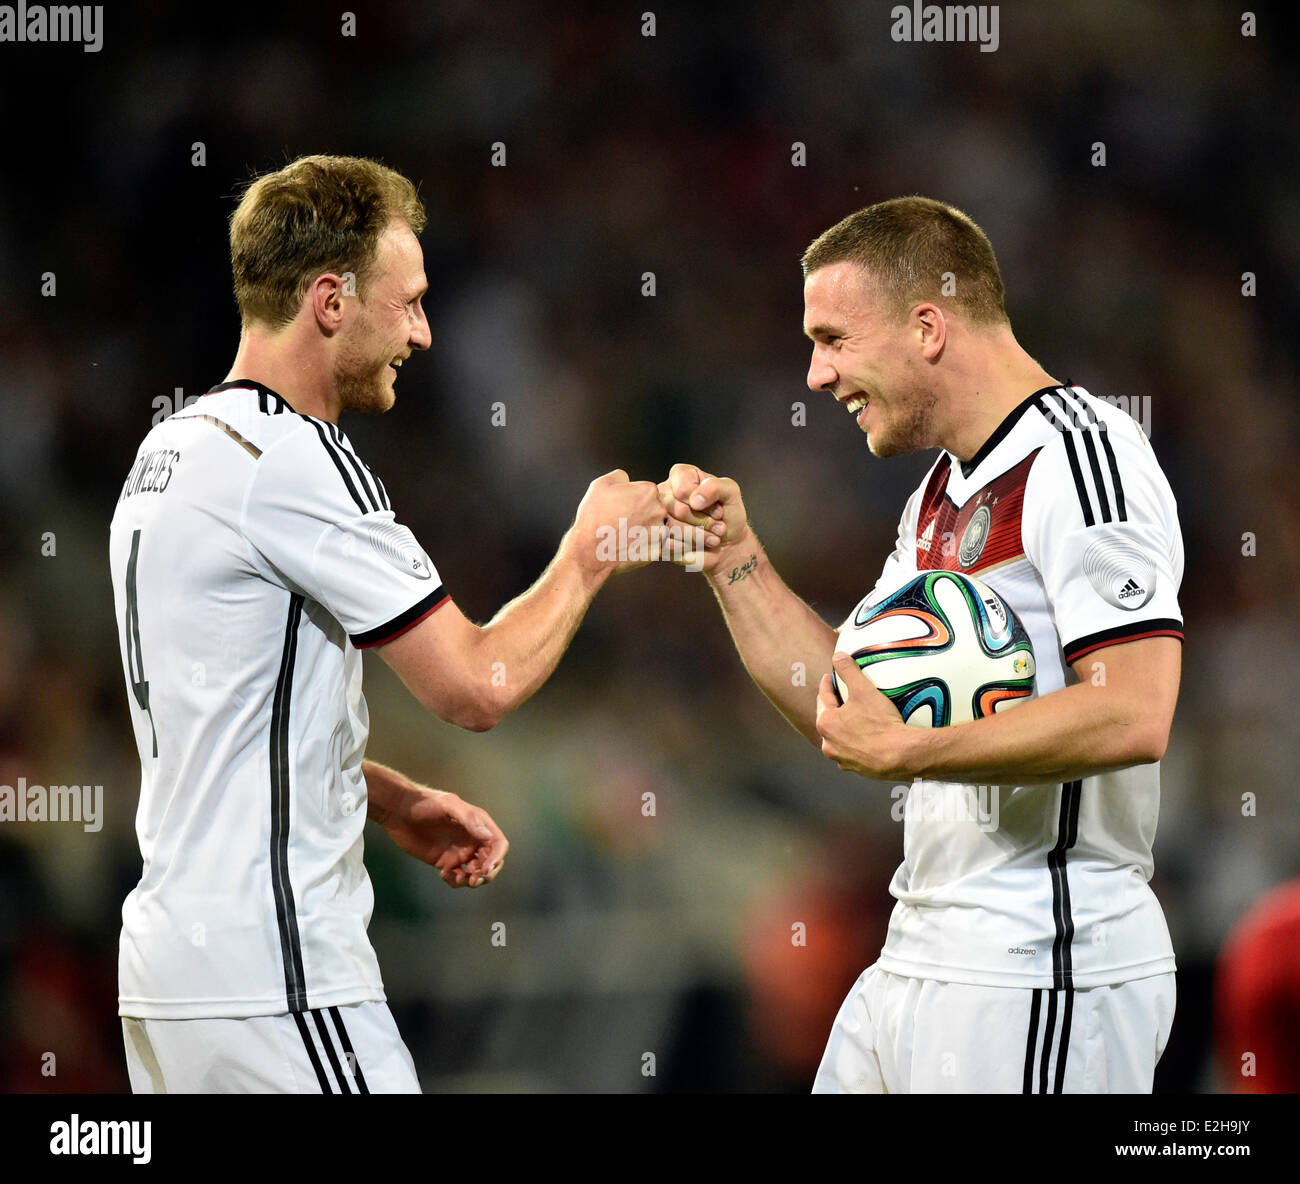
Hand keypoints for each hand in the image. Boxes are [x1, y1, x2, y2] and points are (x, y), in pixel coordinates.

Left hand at [376, 786, 508, 887]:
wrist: (398, 811)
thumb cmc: (425, 803)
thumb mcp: (448, 805)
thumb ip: (469, 819)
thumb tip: (488, 836)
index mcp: (478, 824)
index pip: (498, 844)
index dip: (497, 858)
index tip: (486, 868)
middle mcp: (472, 839)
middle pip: (491, 861)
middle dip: (487, 873)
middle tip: (475, 879)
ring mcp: (459, 851)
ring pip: (476, 872)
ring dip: (474, 880)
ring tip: (459, 878)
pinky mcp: (445, 862)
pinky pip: (458, 877)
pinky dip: (456, 881)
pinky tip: (444, 874)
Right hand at [565, 469, 668, 576]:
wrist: (590, 550)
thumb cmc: (594, 516)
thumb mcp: (601, 484)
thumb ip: (620, 476)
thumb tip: (628, 480)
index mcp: (649, 491)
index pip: (647, 492)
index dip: (632, 499)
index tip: (620, 507)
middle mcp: (659, 510)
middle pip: (653, 508)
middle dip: (640, 513)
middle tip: (621, 521)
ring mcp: (660, 531)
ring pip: (654, 527)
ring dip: (642, 530)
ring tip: (623, 534)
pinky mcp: (657, 550)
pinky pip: (652, 544)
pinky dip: (642, 545)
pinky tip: (627, 545)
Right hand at [568, 468, 718, 576]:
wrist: (589, 553)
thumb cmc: (593, 518)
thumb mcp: (601, 487)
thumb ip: (619, 478)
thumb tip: (627, 478)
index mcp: (649, 491)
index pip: (669, 492)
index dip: (670, 500)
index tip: (677, 507)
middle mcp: (658, 509)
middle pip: (683, 511)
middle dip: (701, 517)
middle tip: (718, 523)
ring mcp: (659, 531)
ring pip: (687, 531)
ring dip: (704, 536)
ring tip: (716, 540)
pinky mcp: (657, 550)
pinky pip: (679, 549)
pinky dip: (691, 551)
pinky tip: (700, 555)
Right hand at [657, 463, 747, 575]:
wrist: (729, 544)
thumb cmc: (728, 515)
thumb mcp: (731, 492)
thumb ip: (715, 486)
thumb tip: (694, 500)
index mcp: (680, 476)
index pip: (683, 489)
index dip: (704, 501)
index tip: (718, 508)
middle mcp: (664, 494)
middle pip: (679, 509)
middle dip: (705, 521)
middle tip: (719, 525)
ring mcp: (659, 517)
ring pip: (674, 529)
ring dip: (701, 535)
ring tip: (714, 537)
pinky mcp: (659, 540)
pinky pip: (670, 545)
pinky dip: (691, 547)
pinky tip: (699, 545)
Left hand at [814, 652, 921, 781]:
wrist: (902, 755)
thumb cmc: (881, 723)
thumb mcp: (864, 690)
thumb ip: (848, 670)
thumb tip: (837, 656)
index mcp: (825, 723)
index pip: (823, 697)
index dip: (827, 684)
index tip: (830, 678)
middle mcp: (828, 743)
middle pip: (828, 718)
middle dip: (833, 706)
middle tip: (840, 695)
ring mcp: (842, 758)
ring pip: (838, 737)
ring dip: (843, 726)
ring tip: (853, 717)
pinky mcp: (856, 768)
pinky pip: (852, 751)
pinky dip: (855, 742)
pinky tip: (865, 737)